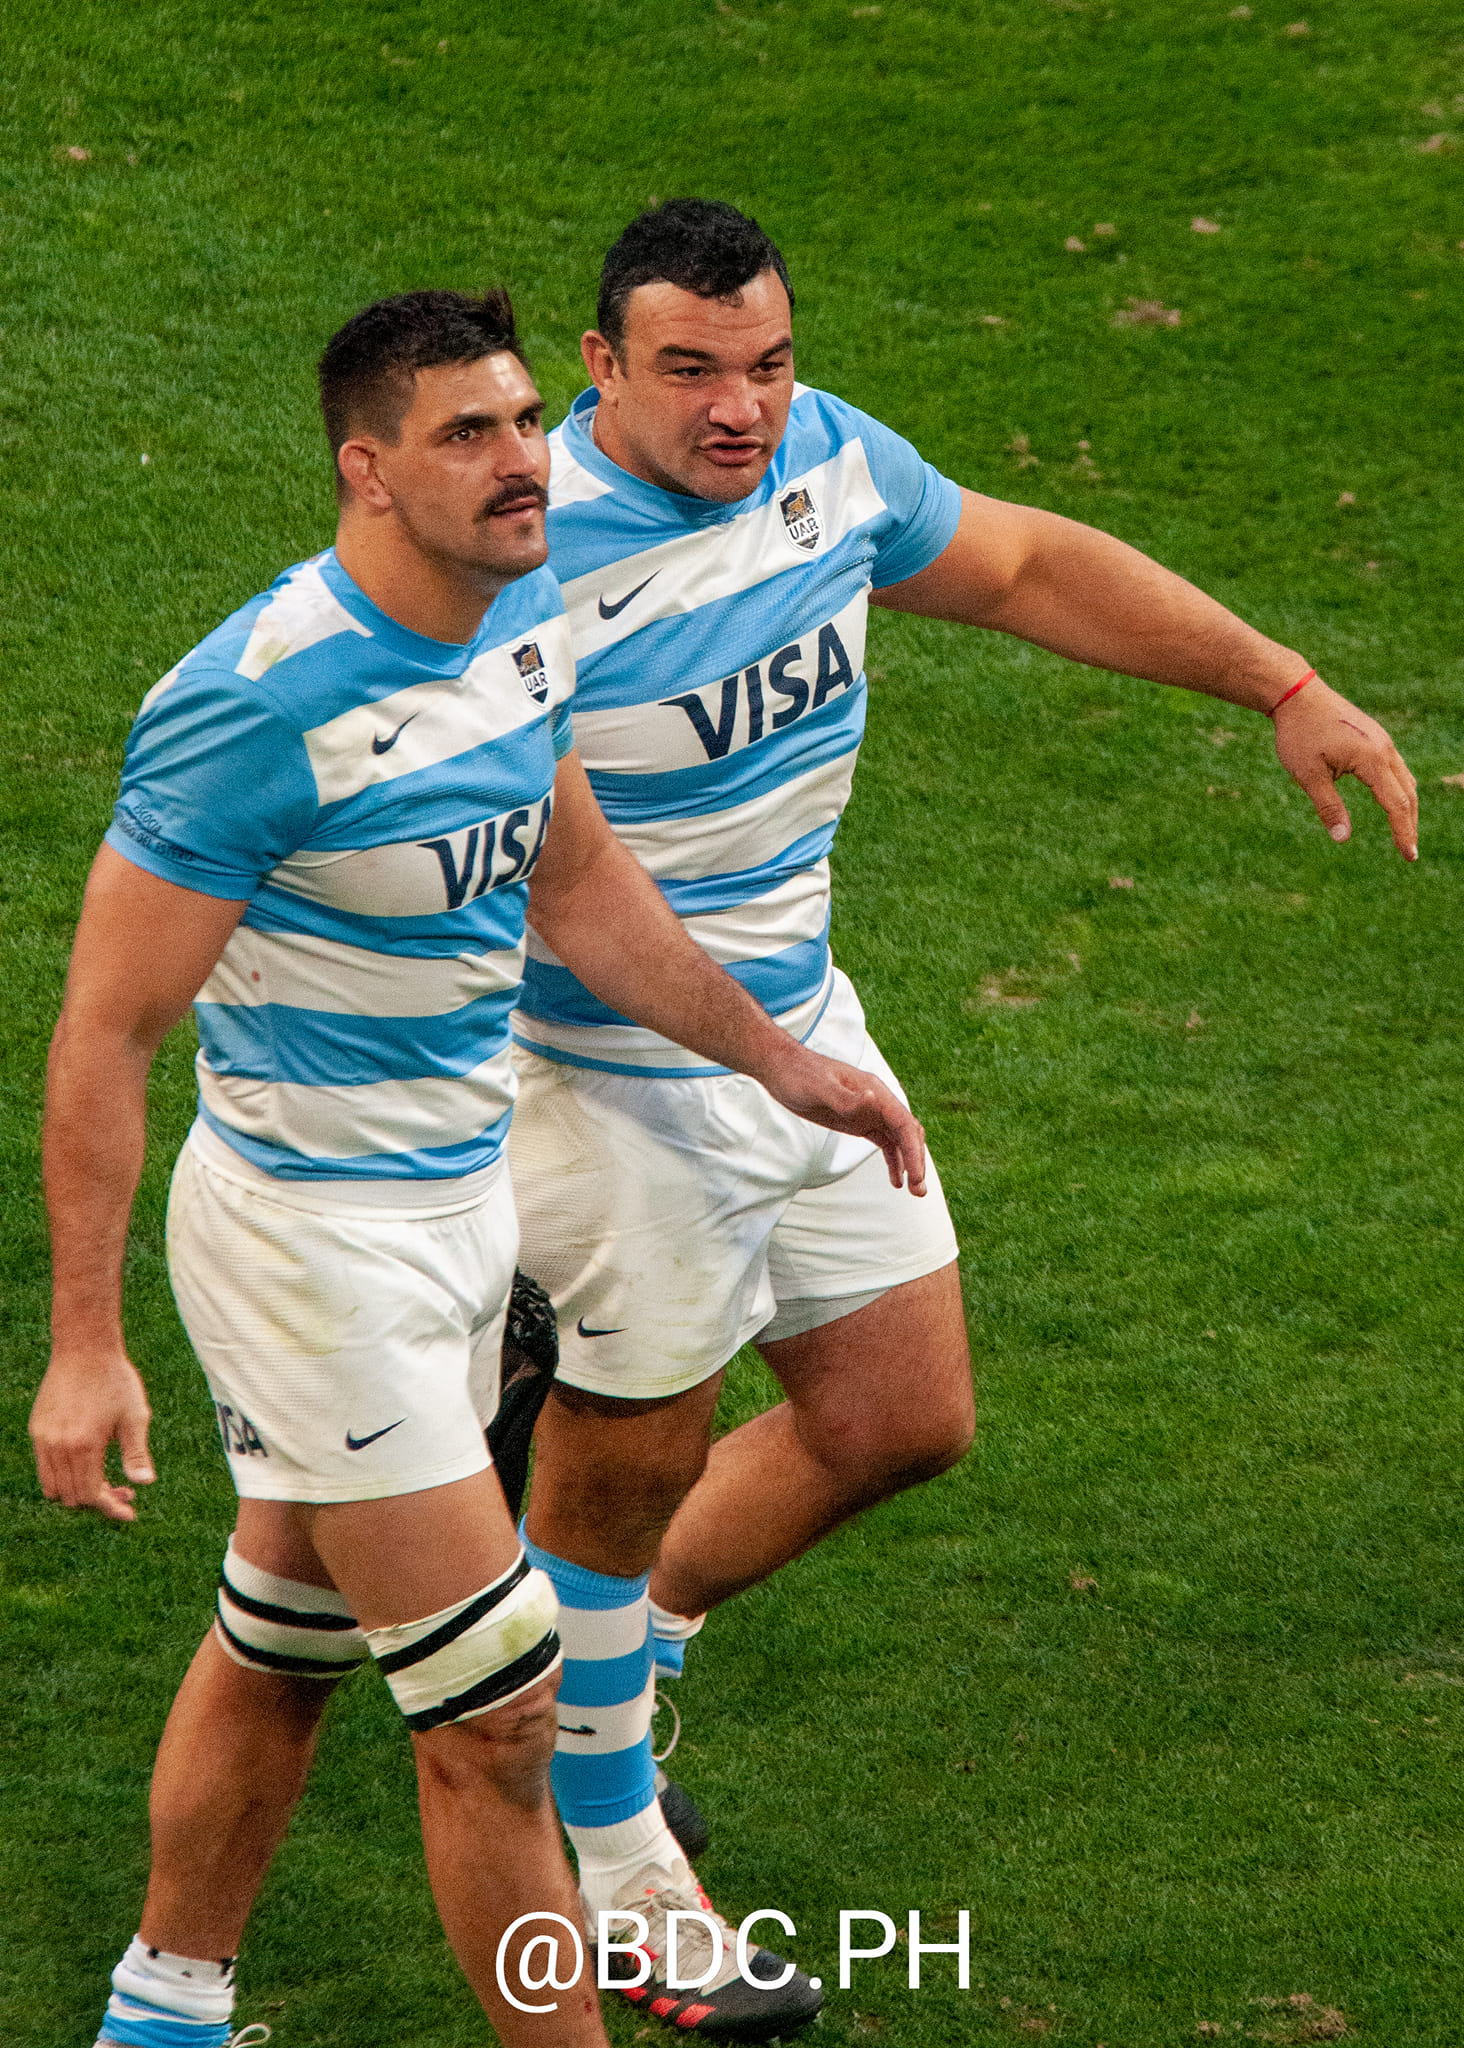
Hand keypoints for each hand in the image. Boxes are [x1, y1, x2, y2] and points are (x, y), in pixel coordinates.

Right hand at [30, 1347, 154, 1521]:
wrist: (85, 1348)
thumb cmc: (116, 1380)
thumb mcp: (135, 1416)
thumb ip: (136, 1453)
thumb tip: (144, 1483)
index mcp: (84, 1446)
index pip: (91, 1495)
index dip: (111, 1508)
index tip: (130, 1513)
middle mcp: (58, 1446)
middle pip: (72, 1496)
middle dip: (99, 1500)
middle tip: (124, 1492)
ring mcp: (43, 1438)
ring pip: (53, 1487)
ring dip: (78, 1491)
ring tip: (105, 1480)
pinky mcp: (37, 1429)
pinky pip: (44, 1468)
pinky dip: (63, 1476)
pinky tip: (87, 1463)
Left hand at [758, 1046, 927, 1194]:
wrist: (783, 1069)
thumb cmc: (800, 1075)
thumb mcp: (819, 1088)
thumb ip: (846, 1097)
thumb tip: (873, 1098)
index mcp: (875, 1091)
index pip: (904, 1123)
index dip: (913, 1150)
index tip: (917, 1176)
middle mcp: (878, 1102)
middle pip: (908, 1134)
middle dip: (916, 1161)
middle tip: (919, 1191)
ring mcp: (870, 1112)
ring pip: (900, 1140)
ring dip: (910, 1164)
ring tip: (915, 1191)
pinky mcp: (859, 1122)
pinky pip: (885, 1143)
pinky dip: (894, 1161)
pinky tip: (896, 1180)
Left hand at [1272, 679, 1417, 859]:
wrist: (1297, 694)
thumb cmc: (1299, 734)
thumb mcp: (1308, 775)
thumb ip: (1328, 807)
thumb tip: (1343, 838)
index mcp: (1372, 759)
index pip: (1396, 804)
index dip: (1403, 832)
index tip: (1409, 856)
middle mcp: (1385, 749)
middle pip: (1408, 794)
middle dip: (1409, 824)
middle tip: (1409, 853)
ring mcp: (1382, 741)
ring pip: (1405, 780)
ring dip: (1406, 807)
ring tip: (1403, 832)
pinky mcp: (1375, 737)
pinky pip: (1395, 769)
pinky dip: (1398, 790)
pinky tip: (1391, 803)